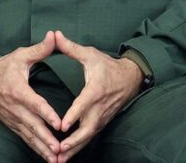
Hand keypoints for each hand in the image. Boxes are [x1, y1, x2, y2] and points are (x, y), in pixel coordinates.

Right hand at [0, 30, 62, 162]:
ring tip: (55, 159)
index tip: (59, 123)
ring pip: (29, 135)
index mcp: (18, 89)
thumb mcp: (19, 55)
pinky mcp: (12, 124)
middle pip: (32, 125)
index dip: (46, 114)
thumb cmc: (3, 67)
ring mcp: (12, 117)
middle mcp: (14, 107)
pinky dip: (35, 148)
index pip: (34, 103)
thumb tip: (54, 36)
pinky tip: (47, 157)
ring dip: (42, 147)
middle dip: (46, 138)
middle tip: (59, 148)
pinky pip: (25, 138)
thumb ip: (39, 49)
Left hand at [54, 31, 141, 162]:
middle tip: (59, 150)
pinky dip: (79, 147)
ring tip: (59, 160)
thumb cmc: (107, 65)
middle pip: (87, 128)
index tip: (62, 126)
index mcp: (95, 90)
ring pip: (88, 136)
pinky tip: (67, 156)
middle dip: (73, 141)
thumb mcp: (89, 54)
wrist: (130, 78)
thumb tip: (54, 34)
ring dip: (75, 149)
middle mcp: (99, 107)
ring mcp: (102, 117)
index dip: (73, 115)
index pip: (83, 105)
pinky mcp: (102, 122)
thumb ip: (70, 47)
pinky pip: (90, 137)